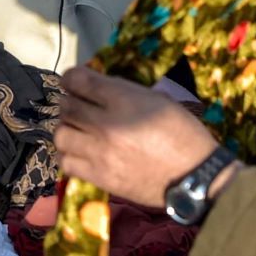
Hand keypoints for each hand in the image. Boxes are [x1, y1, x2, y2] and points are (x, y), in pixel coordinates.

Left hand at [54, 69, 223, 208]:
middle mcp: (107, 125)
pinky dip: (68, 155)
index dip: (71, 77)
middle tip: (79, 106)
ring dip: (66, 129)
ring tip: (77, 130)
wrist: (194, 176)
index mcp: (124, 101)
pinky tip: (80, 152)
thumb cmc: (182, 133)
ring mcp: (100, 153)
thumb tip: (97, 88)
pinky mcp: (100, 177)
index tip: (73, 81)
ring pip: (61, 135)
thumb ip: (124, 91)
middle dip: (70, 102)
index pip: (79, 81)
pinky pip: (67, 163)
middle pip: (67, 106)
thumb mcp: (158, 100)